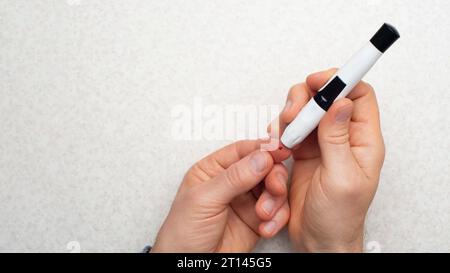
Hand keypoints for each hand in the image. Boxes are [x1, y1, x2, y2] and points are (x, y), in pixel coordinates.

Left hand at [152, 140, 289, 251]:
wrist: (189, 268)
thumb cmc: (183, 233)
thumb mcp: (205, 200)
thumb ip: (234, 178)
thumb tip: (261, 157)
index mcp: (213, 169)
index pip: (242, 150)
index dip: (263, 148)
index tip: (280, 150)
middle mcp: (231, 182)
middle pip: (264, 167)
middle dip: (273, 176)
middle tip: (275, 188)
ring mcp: (245, 200)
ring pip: (273, 188)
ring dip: (275, 201)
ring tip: (264, 215)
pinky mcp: (257, 220)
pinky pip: (278, 211)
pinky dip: (278, 218)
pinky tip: (266, 228)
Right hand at [266, 68, 384, 251]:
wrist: (319, 240)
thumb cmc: (338, 217)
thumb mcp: (341, 178)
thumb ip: (338, 139)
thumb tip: (340, 102)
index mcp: (363, 141)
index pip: (358, 96)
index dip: (339, 82)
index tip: (316, 82)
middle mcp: (343, 138)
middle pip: (327, 98)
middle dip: (306, 99)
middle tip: (292, 114)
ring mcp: (322, 144)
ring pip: (306, 112)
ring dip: (290, 116)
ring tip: (282, 136)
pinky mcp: (304, 152)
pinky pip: (292, 129)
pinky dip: (281, 131)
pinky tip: (278, 145)